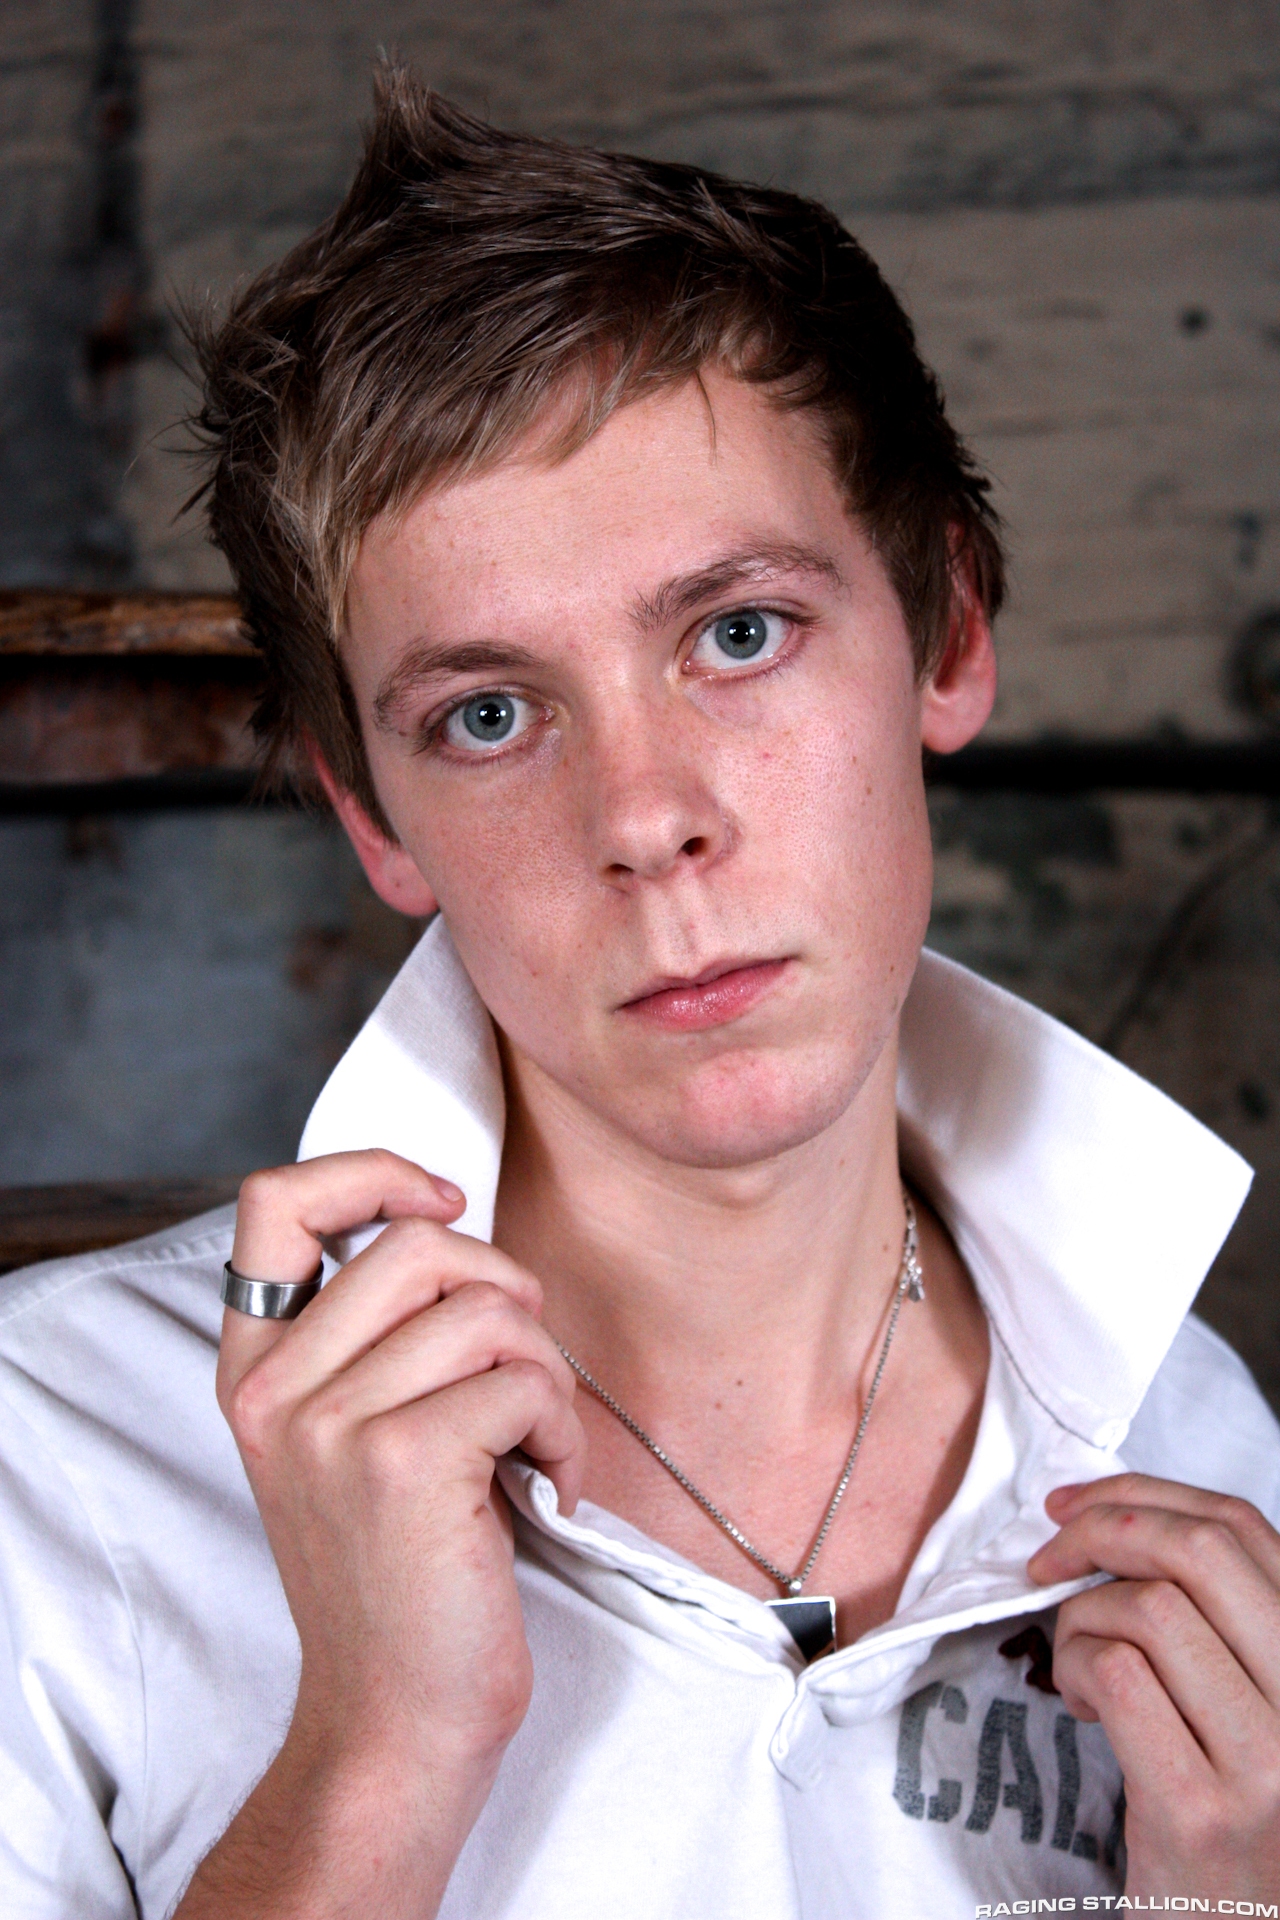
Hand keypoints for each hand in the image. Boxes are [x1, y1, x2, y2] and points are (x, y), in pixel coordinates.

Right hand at [178, 1148, 584, 1918]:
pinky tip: (552, 1491)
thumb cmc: (401, 1573)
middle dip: (507, 1293)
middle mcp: (277, 1388)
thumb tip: (455, 1228)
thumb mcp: (350, 1439)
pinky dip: (564, 1432)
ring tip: (538, 1446)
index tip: (440, 1205)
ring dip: (546, 1375)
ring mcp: (333, 1423)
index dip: (371, 1172)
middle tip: (523, 1371)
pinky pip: (524, 1380)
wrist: (395, 1721)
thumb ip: (371, 1337)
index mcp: (256, 1370)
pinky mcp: (405, 1459)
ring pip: (489, 1310)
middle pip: (420, 1244)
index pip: (275, 1202)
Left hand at [1028, 1473, 1279, 1901]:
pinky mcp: (1201, 1808)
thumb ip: (1209, 1615)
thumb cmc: (1226, 1810)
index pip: (1242, 1524)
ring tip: (1077, 1662)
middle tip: (1047, 1560)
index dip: (1146, 1494)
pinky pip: (1117, 1675)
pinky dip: (1075, 1668)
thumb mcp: (1242, 1698)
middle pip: (1199, 1551)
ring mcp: (1268, 1761)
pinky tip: (1080, 1706)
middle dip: (1100, 1530)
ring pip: (1150, 1608)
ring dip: (1081, 1617)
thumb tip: (1108, 1519)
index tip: (1074, 1504)